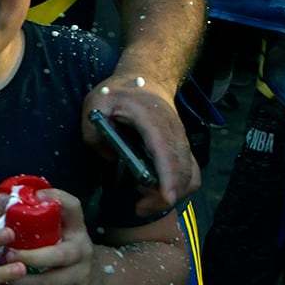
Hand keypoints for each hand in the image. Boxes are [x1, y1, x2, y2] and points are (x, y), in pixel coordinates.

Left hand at [1, 189, 97, 284]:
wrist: (96, 275)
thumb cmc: (67, 243)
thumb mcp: (64, 224)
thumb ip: (45, 209)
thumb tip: (8, 195)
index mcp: (78, 230)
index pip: (73, 208)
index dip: (57, 199)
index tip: (35, 198)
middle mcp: (83, 251)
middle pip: (57, 255)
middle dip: (29, 257)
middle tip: (4, 255)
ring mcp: (81, 276)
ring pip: (51, 283)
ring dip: (23, 281)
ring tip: (2, 277)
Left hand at [83, 75, 199, 215]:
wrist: (144, 79)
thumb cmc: (116, 93)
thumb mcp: (95, 104)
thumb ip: (93, 132)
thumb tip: (110, 158)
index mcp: (152, 119)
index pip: (166, 151)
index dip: (169, 176)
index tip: (166, 198)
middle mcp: (173, 132)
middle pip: (183, 170)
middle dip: (166, 195)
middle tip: (140, 206)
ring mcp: (181, 141)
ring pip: (190, 175)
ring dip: (173, 194)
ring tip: (144, 197)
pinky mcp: (181, 148)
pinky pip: (189, 173)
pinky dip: (177, 187)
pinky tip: (153, 188)